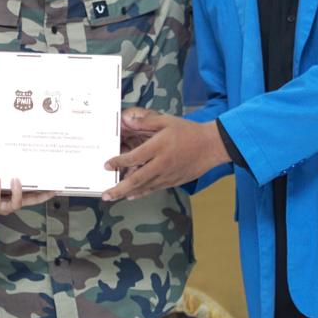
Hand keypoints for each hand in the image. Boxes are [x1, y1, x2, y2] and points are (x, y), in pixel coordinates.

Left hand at [0, 165, 58, 219]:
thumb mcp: (9, 186)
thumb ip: (18, 178)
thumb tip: (29, 159)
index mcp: (17, 200)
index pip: (32, 200)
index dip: (43, 196)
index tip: (54, 189)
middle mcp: (7, 204)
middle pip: (16, 204)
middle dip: (17, 193)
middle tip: (17, 179)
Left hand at [101, 112, 228, 201]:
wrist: (211, 146)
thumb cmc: (189, 131)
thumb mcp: (166, 121)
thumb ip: (146, 122)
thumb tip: (128, 120)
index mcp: (158, 148)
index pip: (134, 158)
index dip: (118, 162)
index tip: (106, 165)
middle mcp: (161, 164)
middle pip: (136, 179)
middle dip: (118, 188)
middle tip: (105, 195)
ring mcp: (168, 175)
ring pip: (144, 187)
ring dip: (127, 193)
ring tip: (114, 197)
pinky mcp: (174, 181)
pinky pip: (154, 189)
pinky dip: (142, 193)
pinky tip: (132, 195)